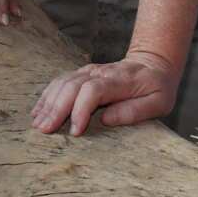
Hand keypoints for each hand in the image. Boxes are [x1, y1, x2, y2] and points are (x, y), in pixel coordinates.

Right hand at [30, 51, 179, 135]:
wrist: (154, 64)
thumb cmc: (157, 88)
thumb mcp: (159, 102)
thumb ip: (135, 111)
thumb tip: (106, 119)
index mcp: (121, 80)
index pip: (93, 90)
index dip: (81, 110)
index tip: (75, 132)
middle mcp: (101, 73)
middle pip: (72, 86)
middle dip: (57, 109)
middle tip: (46, 131)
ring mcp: (90, 71)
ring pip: (63, 82)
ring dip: (49, 103)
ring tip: (39, 125)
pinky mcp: (82, 73)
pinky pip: (60, 82)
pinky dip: (47, 96)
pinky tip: (39, 112)